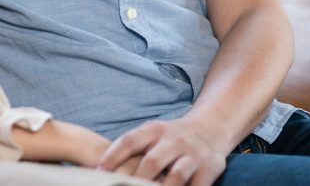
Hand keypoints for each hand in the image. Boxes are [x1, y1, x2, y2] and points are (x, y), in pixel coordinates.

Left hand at [96, 118, 227, 185]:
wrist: (211, 129)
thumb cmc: (171, 138)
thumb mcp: (153, 134)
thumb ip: (133, 148)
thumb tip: (101, 168)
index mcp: (155, 130)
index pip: (130, 141)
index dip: (113, 157)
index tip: (99, 172)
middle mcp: (174, 140)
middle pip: (152, 161)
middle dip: (137, 180)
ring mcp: (193, 155)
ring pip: (175, 175)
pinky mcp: (209, 169)